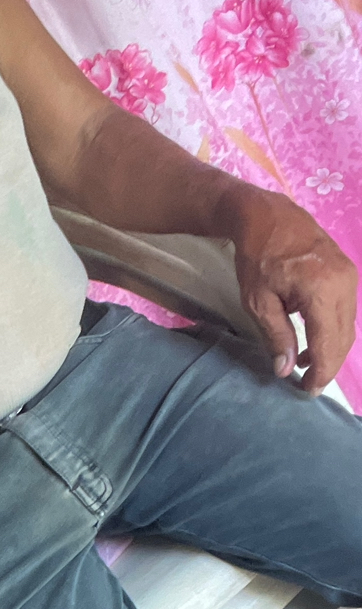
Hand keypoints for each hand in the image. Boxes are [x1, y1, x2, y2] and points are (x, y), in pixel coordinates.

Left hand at [226, 188, 357, 394]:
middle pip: (344, 338)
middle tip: (308, 385)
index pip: (329, 343)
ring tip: (305, 363)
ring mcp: (350, 276)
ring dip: (330, 348)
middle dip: (328, 365)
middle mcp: (344, 284)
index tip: (307, 392)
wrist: (268, 216)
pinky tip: (311, 339)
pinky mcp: (347, 272)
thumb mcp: (259, 302)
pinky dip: (332, 330)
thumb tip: (286, 370)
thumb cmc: (258, 257)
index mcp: (322, 291)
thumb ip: (277, 336)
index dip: (321, 373)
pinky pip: (346, 311)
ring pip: (348, 326)